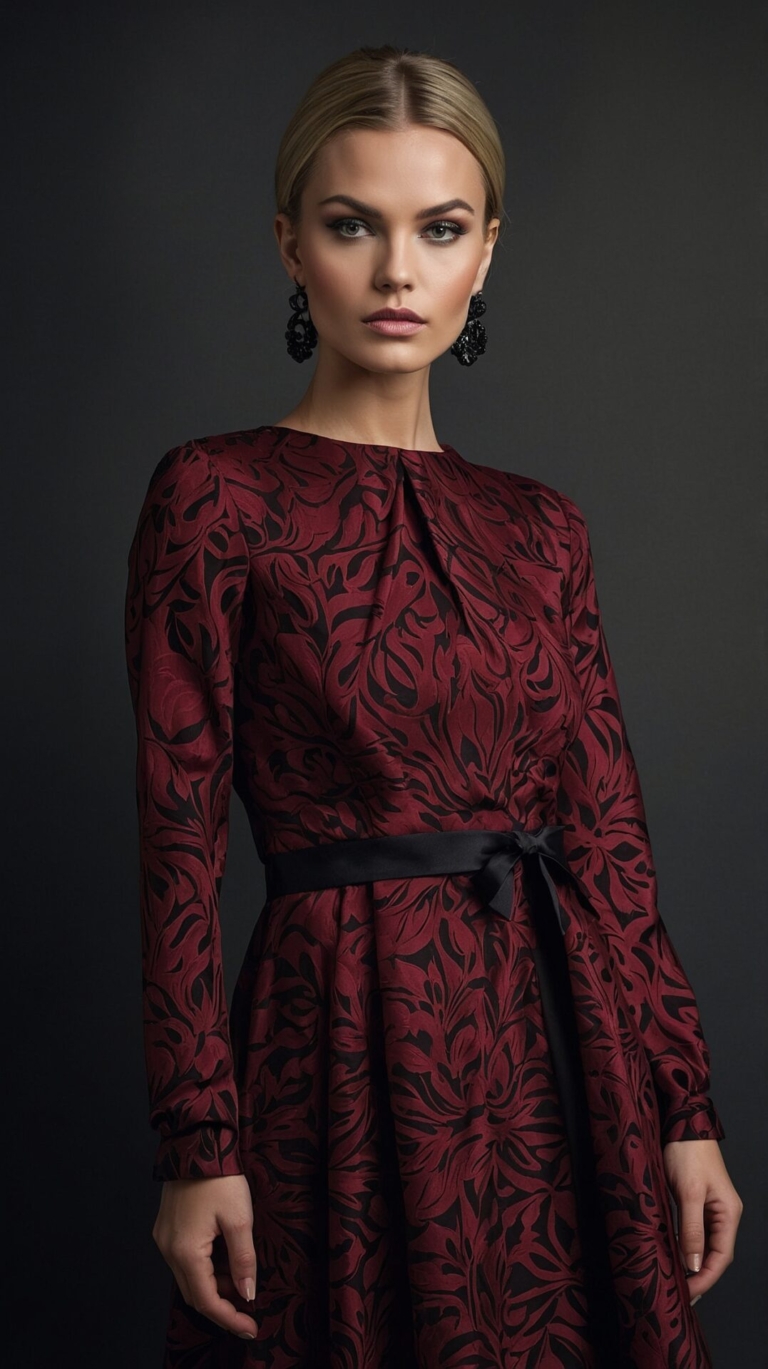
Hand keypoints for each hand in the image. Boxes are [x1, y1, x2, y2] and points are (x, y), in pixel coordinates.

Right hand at [152, 1173, 257, 1339]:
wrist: (195, 1143)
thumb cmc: (219, 1178)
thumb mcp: (239, 1220)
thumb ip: (243, 1261)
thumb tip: (247, 1293)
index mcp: (185, 1252)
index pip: (206, 1301)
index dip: (229, 1318)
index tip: (251, 1328)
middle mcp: (168, 1250)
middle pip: (194, 1294)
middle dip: (221, 1305)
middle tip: (248, 1309)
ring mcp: (164, 1239)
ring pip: (188, 1278)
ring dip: (213, 1285)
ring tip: (239, 1278)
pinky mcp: (165, 1228)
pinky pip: (183, 1261)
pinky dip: (203, 1268)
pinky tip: (222, 1260)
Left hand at [662, 1139, 742, 1304]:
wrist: (681, 1124)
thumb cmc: (688, 1153)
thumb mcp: (689, 1192)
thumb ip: (692, 1229)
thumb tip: (694, 1264)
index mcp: (729, 1213)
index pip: (721, 1256)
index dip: (705, 1278)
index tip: (688, 1292)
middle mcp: (724, 1213)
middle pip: (715, 1254)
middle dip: (699, 1276)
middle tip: (679, 1293)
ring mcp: (711, 1208)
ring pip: (704, 1244)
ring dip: (692, 1263)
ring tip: (676, 1280)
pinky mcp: (696, 1201)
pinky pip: (694, 1231)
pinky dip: (686, 1246)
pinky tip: (674, 1255)